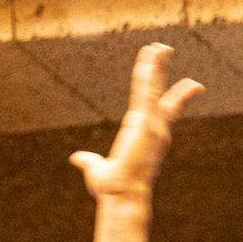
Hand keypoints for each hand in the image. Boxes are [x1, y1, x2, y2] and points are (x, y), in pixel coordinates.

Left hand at [70, 44, 201, 204]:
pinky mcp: (147, 123)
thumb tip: (76, 159)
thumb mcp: (96, 171)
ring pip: (154, 88)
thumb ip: (88, 161)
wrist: (123, 196)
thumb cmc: (113, 189)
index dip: (160, 89)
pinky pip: (148, 92)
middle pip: (159, 92)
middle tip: (164, 49)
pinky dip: (151, 73)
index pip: (155, 106)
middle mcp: (152, 127)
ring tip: (159, 46)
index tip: (166, 76)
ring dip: (157, 66)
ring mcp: (152, 124)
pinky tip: (151, 56)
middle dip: (161, 70)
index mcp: (142, 134)